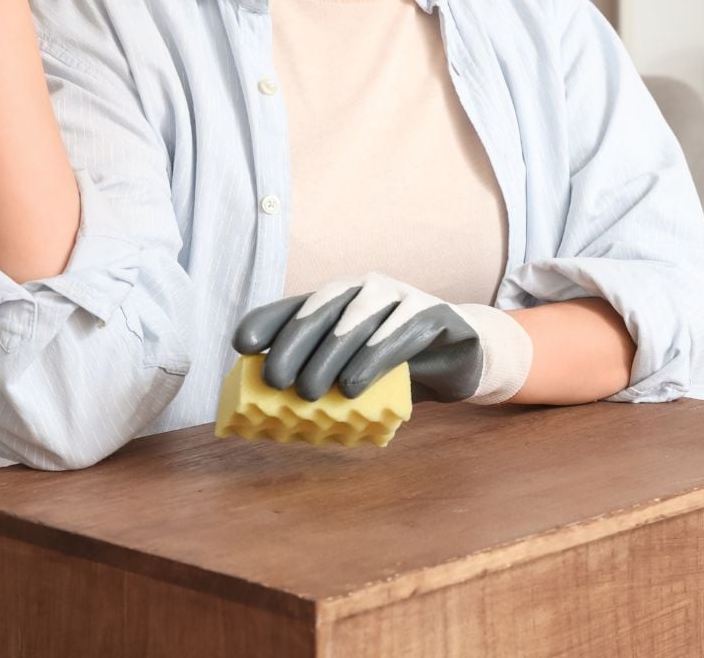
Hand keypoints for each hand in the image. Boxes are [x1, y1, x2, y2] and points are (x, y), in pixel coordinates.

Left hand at [231, 272, 532, 405]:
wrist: (461, 358)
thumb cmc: (397, 369)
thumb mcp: (355, 372)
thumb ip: (322, 381)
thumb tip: (268, 414)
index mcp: (341, 302)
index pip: (296, 306)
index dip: (268, 321)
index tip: (242, 346)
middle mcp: (367, 290)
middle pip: (323, 307)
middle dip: (295, 344)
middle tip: (277, 383)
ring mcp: (402, 296)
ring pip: (359, 316)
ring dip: (331, 353)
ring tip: (312, 392)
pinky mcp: (434, 312)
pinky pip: (402, 327)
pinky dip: (375, 354)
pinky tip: (355, 382)